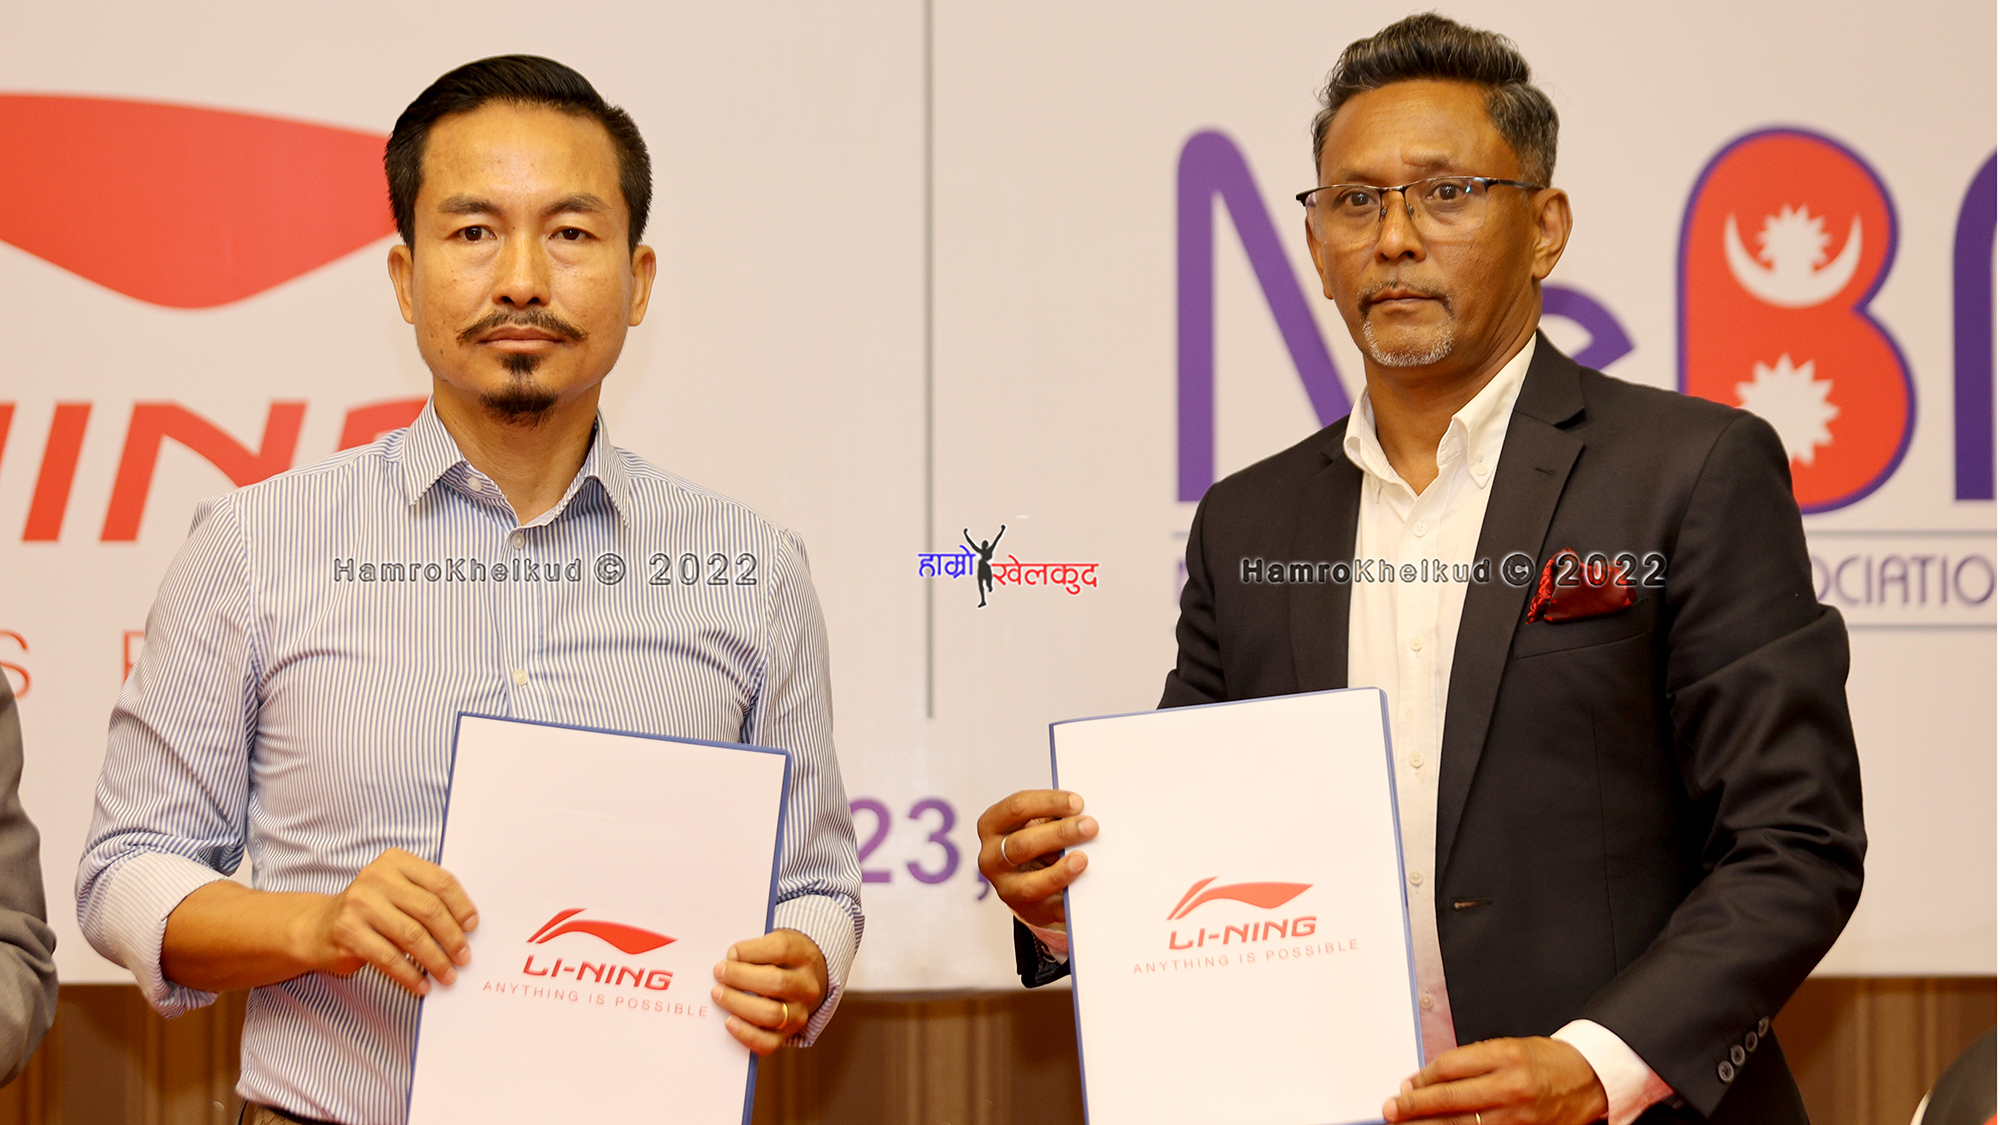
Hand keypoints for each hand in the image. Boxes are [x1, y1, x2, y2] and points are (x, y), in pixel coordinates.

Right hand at [299, 847, 477, 996]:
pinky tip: (421, 985)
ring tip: (447, 975)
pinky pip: (389, 958)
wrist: (319, 926)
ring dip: (435, 960)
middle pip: (429, 910)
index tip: (472, 927)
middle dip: (452, 938)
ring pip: (412, 936)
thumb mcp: (397, 890)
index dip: (461, 906)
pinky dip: (410, 975)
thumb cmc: (371, 909)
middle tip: (464, 957)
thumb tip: (466, 927)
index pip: (440, 882)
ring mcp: (359, 904)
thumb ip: (426, 897)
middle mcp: (376, 878)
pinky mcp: (348, 932)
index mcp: (395, 861)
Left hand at [710, 929, 828, 1054]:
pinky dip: (746, 1034)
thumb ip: (754, 949)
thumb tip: (728, 961)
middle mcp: (807, 987)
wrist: (803, 982)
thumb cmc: (780, 960)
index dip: (752, 951)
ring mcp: (799, 1013)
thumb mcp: (775, 943)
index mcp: (805, 956)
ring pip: (771, 1014)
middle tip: (719, 972)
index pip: (781, 949)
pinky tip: (729, 1021)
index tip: (731, 952)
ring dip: (739, 1003)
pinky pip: (768, 1042)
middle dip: (741, 977)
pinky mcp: (787, 1035)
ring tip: (718, 993)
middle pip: (777, 982)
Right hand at [975, 789, 1097, 929]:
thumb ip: (1053, 816)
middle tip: (1090, 826)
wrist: (1028, 881)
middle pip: (1022, 844)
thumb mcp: (1035, 823)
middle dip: (1059, 834)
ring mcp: (1006, 888)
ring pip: (1030, 883)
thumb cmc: (1035, 841)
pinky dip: (1070, 901)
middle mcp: (991, 858)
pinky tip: (1086, 890)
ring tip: (1083, 859)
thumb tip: (1083, 814)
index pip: (1016, 808)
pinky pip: (1050, 909)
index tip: (1078, 802)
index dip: (1048, 803)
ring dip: (1059, 872)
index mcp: (992, 825)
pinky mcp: (1029, 911)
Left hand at [1382, 1037, 1607, 1124]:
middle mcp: (1510, 1087)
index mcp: (1505, 1056)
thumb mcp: (1509, 1047)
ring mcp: (1518, 1117)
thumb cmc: (1546, 1062)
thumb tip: (1429, 1079)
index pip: (1449, 1067)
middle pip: (1450, 1099)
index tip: (1405, 1085)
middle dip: (1414, 1106)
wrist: (1589, 1080)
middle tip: (1392, 1110)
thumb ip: (1471, 1062)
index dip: (1422, 1078)